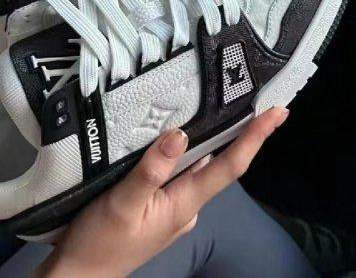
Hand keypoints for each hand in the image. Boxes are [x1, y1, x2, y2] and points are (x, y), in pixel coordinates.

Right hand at [37, 106, 288, 277]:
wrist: (77, 276)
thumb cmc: (99, 243)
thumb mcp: (122, 204)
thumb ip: (152, 170)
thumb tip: (181, 134)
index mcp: (185, 204)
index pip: (230, 165)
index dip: (255, 137)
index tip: (278, 112)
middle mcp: (187, 206)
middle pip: (219, 162)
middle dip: (238, 132)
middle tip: (251, 95)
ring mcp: (173, 209)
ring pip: (197, 166)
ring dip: (208, 139)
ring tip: (216, 103)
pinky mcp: (157, 208)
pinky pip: (178, 174)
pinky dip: (183, 152)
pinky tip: (175, 136)